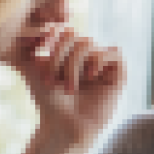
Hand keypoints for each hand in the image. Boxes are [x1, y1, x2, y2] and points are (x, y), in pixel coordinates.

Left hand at [9, 24, 124, 147]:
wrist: (64, 127)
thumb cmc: (50, 102)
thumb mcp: (34, 72)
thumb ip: (34, 46)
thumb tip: (41, 25)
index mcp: (69, 50)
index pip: (63, 30)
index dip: (53, 36)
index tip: (40, 52)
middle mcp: (87, 54)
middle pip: (75, 36)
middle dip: (59, 56)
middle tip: (52, 80)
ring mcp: (103, 62)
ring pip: (90, 43)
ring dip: (74, 64)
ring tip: (68, 86)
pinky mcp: (119, 72)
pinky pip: (114, 51)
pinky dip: (99, 60)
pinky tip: (90, 75)